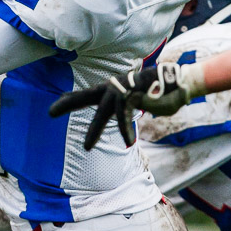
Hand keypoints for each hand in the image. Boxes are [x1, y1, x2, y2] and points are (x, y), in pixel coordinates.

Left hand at [48, 61, 206, 149]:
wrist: (180, 83)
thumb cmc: (162, 93)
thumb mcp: (140, 100)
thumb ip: (129, 107)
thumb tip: (126, 114)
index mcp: (113, 89)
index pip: (88, 94)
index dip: (71, 99)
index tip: (56, 106)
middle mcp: (114, 87)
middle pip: (85, 96)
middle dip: (67, 104)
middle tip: (50, 113)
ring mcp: (123, 89)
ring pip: (103, 112)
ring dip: (94, 131)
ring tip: (86, 147)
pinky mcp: (133, 94)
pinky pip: (124, 115)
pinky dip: (125, 129)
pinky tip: (127, 141)